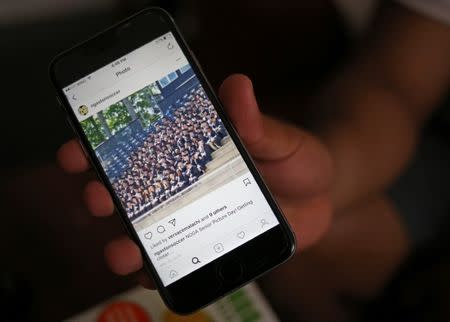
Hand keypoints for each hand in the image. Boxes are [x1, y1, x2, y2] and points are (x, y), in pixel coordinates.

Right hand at [57, 74, 332, 287]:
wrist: (322, 199)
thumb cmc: (298, 161)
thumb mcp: (281, 138)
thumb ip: (256, 121)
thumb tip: (238, 87)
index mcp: (194, 147)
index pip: (144, 140)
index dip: (106, 140)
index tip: (81, 141)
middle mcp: (185, 182)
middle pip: (134, 188)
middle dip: (106, 191)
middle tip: (99, 194)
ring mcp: (193, 216)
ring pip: (147, 229)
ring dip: (124, 239)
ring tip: (121, 249)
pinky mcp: (206, 246)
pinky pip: (175, 260)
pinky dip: (157, 269)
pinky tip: (151, 273)